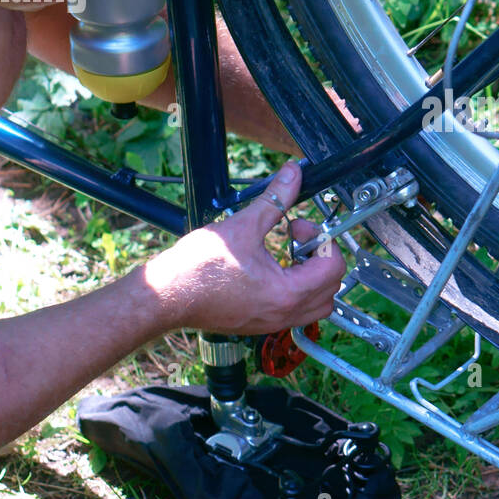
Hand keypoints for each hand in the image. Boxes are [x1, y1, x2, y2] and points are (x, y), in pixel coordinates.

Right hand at [144, 161, 345, 334]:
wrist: (165, 295)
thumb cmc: (198, 267)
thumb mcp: (243, 226)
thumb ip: (275, 200)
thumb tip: (293, 174)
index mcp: (287, 293)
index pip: (333, 267)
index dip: (322, 239)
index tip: (298, 225)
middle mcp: (284, 314)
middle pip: (330, 290)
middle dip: (321, 258)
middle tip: (296, 237)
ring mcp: (272, 323)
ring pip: (315, 306)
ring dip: (312, 278)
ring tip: (288, 255)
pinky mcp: (259, 324)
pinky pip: (294, 312)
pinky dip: (295, 291)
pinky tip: (271, 269)